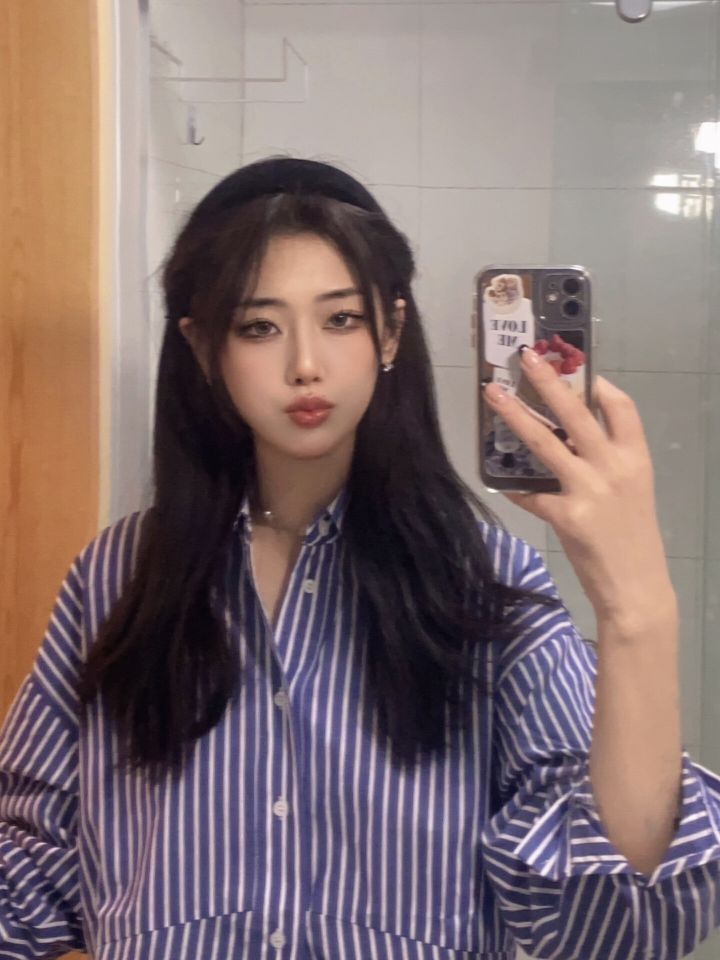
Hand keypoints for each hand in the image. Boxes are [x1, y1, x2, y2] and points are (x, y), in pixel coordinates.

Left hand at [482, 348, 675, 630]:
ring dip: (515, 415)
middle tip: (527, 356)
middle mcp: (613, 468)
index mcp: (635, 459)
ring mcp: (589, 490)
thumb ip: (609, 462)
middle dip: (549, 381)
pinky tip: (501, 481)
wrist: (636, 588)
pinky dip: (513, 486)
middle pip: (577, 413)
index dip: (601, 386)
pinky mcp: (567, 515)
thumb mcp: (633, 491)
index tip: (581, 371)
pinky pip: (530, 492)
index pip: (622, 408)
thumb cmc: (632, 538)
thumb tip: (572, 437)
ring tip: (494, 395)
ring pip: (545, 442)